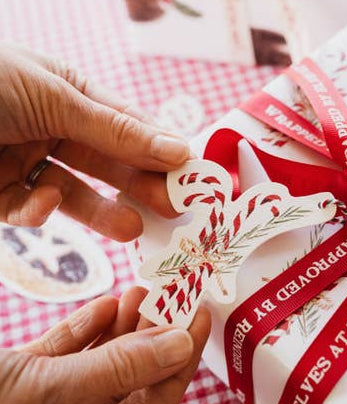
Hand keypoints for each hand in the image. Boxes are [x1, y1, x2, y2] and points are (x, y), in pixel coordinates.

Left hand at [0, 42, 188, 240]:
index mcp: (70, 94)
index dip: (160, 151)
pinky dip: (37, 210)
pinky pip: (30, 208)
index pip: (128, 128)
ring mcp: (27, 162)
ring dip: (102, 213)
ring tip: (132, 230)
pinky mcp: (2, 196)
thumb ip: (118, 131)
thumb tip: (179, 148)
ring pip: (77, 194)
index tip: (191, 176)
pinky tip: (41, 203)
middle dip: (140, 186)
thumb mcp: (56, 97)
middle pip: (109, 164)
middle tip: (171, 208)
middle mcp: (53, 128)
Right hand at [0, 287, 210, 403]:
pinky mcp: (22, 384)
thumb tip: (180, 344)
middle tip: (173, 297)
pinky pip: (64, 356)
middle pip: (127, 384)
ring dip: (121, 328)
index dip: (180, 365)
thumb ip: (119, 370)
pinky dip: (85, 330)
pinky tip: (107, 305)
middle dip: (151, 337)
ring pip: (97, 366)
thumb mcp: (51, 396)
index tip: (199, 320)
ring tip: (141, 292)